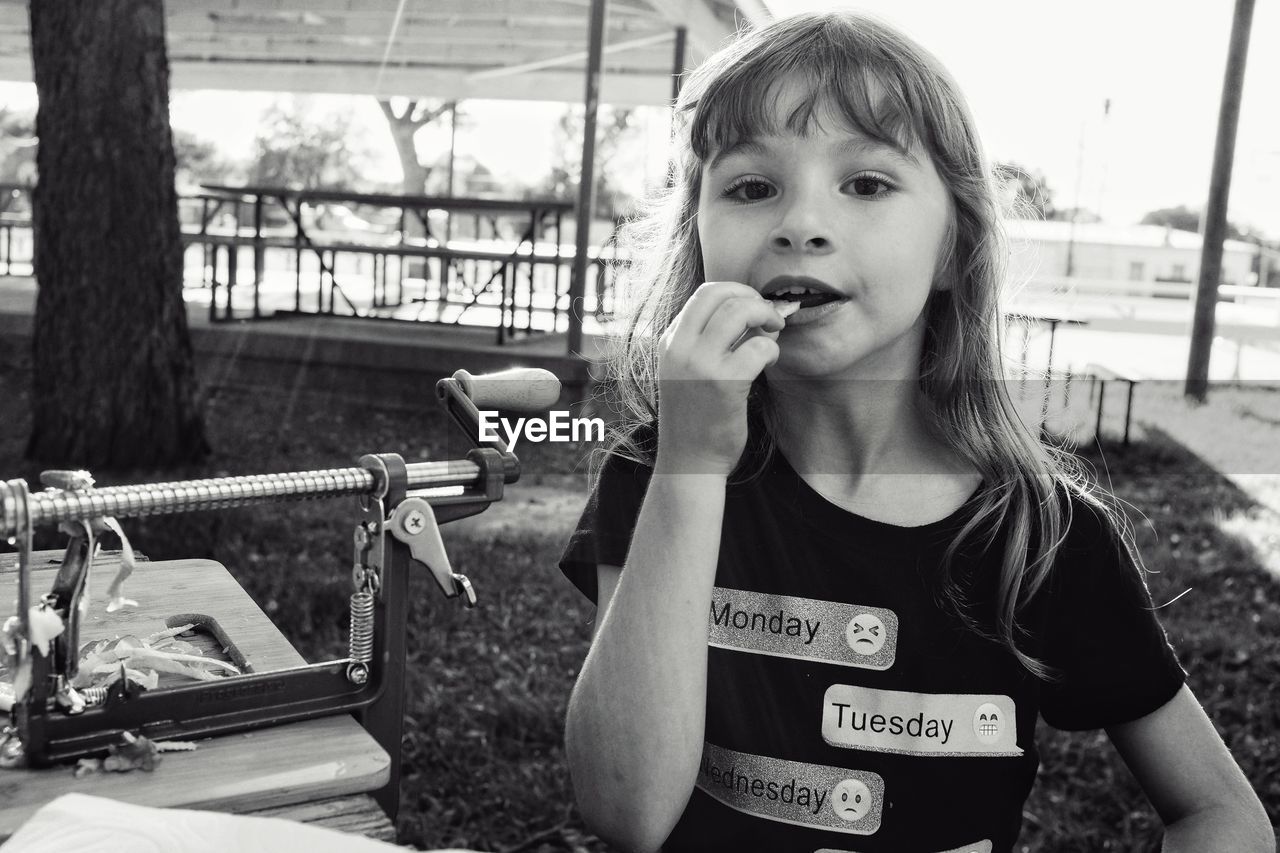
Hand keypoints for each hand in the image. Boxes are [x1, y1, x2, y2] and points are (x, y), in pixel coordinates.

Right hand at [655, 281, 789, 477]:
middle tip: (770, 316)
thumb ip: (708, 341)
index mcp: (669, 342)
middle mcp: (680, 348)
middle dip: (753, 298)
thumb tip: (752, 311)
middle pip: (721, 293)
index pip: (703, 293)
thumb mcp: (687, 371)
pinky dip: (772, 349)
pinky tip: (770, 361)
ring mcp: (700, 364)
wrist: (690, 462)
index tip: (753, 307)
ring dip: (766, 316)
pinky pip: (759, 347)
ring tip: (773, 333)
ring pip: (740, 311)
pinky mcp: (725, 384)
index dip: (735, 292)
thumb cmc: (696, 418)